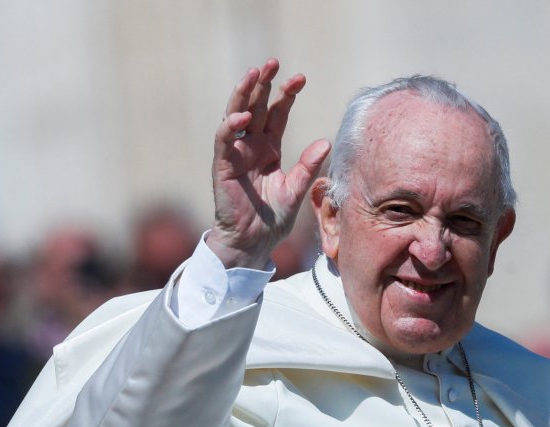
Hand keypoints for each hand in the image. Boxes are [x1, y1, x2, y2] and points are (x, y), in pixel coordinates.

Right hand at [208, 59, 330, 268]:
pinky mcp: (222, 165)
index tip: (301, 78)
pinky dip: (231, 126)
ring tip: (253, 73)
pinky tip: (243, 115)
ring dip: (244, 93)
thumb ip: (308, 167)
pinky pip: (224, 140)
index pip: (277, 113)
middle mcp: (251, 145)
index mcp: (269, 147)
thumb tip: (326, 142)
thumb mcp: (296, 190)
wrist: (253, 242)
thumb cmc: (272, 218)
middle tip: (274, 62)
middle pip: (257, 106)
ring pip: (236, 114)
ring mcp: (235, 153)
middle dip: (264, 84)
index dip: (287, 95)